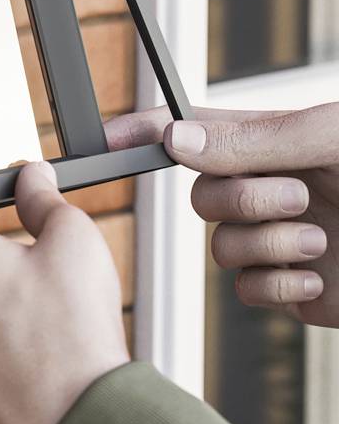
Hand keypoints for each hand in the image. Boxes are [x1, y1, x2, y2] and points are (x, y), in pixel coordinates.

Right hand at [108, 104, 336, 316]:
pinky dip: (279, 287)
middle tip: (298, 198)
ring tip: (320, 240)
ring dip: (269, 245)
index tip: (107, 141)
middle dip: (244, 201)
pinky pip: (249, 292)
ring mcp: (276, 241)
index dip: (145, 133)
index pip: (194, 131)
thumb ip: (253, 138)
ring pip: (222, 249)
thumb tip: (173, 138)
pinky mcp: (292, 288)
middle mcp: (268, 192)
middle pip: (203, 199)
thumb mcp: (330, 139)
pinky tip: (318, 277)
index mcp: (273, 145)